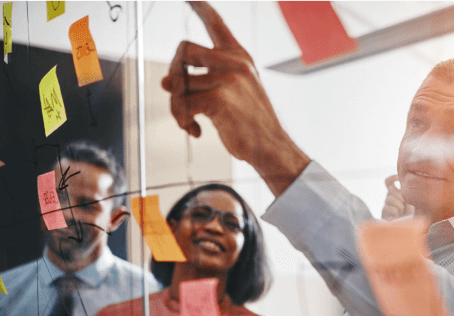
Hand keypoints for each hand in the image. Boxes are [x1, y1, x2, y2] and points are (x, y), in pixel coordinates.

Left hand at [160, 2, 308, 194]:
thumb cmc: (252, 125)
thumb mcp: (231, 95)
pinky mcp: (219, 97)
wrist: (272, 148)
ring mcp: (228, 78)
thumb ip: (202, 83)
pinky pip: (182, 103)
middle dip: (173, 74)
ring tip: (189, 121)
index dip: (200, 5)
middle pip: (183, 50)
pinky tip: (196, 130)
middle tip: (176, 96)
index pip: (216, 23)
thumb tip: (165, 82)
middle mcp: (235, 63)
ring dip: (176, 107)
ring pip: (178, 82)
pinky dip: (183, 121)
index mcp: (240, 58)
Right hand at [381, 175, 414, 220]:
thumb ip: (412, 192)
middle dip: (400, 196)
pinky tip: (398, 216)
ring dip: (399, 205)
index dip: (392, 178)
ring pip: (389, 198)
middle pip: (390, 190)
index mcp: (397, 193)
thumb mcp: (415, 200)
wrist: (410, 226)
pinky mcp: (383, 213)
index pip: (388, 181)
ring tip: (403, 212)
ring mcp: (386, 205)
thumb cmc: (415, 214)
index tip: (399, 180)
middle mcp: (390, 197)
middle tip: (406, 203)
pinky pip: (386, 207)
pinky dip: (395, 211)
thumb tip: (410, 183)